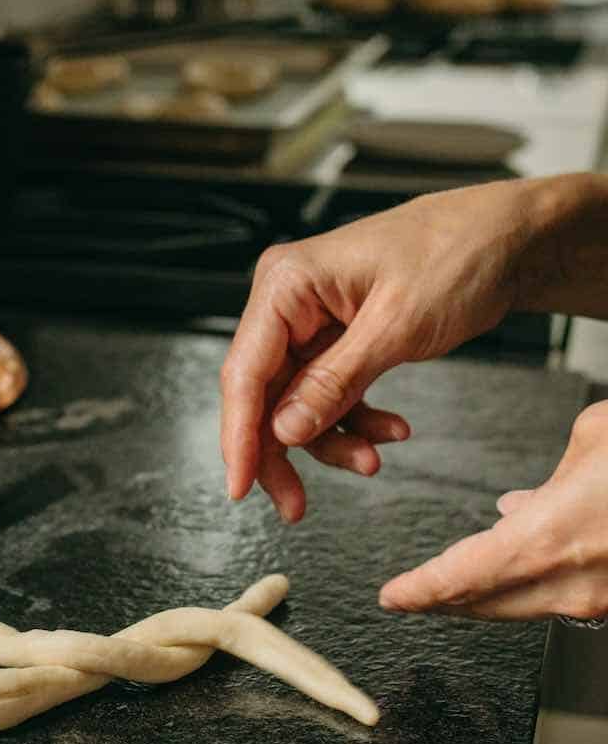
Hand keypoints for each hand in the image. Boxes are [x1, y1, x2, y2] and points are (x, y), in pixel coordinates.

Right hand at [219, 181, 538, 521]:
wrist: (504, 238)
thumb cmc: (456, 254)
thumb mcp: (396, 327)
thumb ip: (335, 382)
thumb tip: (283, 432)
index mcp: (287, 284)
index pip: (245, 371)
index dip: (239, 435)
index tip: (240, 487)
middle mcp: (289, 302)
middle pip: (263, 394)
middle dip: (284, 451)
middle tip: (295, 505)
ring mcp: (313, 321)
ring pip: (297, 403)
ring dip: (332, 439)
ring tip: (374, 460)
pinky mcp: (338, 338)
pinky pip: (330, 394)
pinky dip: (356, 420)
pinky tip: (392, 430)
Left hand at [381, 400, 607, 617]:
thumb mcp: (595, 435)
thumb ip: (549, 470)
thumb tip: (525, 500)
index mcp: (546, 539)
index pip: (459, 578)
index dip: (418, 591)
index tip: (393, 596)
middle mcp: (571, 581)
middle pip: (486, 602)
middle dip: (443, 601)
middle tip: (412, 598)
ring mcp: (601, 595)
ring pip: (524, 604)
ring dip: (486, 592)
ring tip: (455, 586)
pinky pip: (563, 592)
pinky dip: (534, 581)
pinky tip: (526, 566)